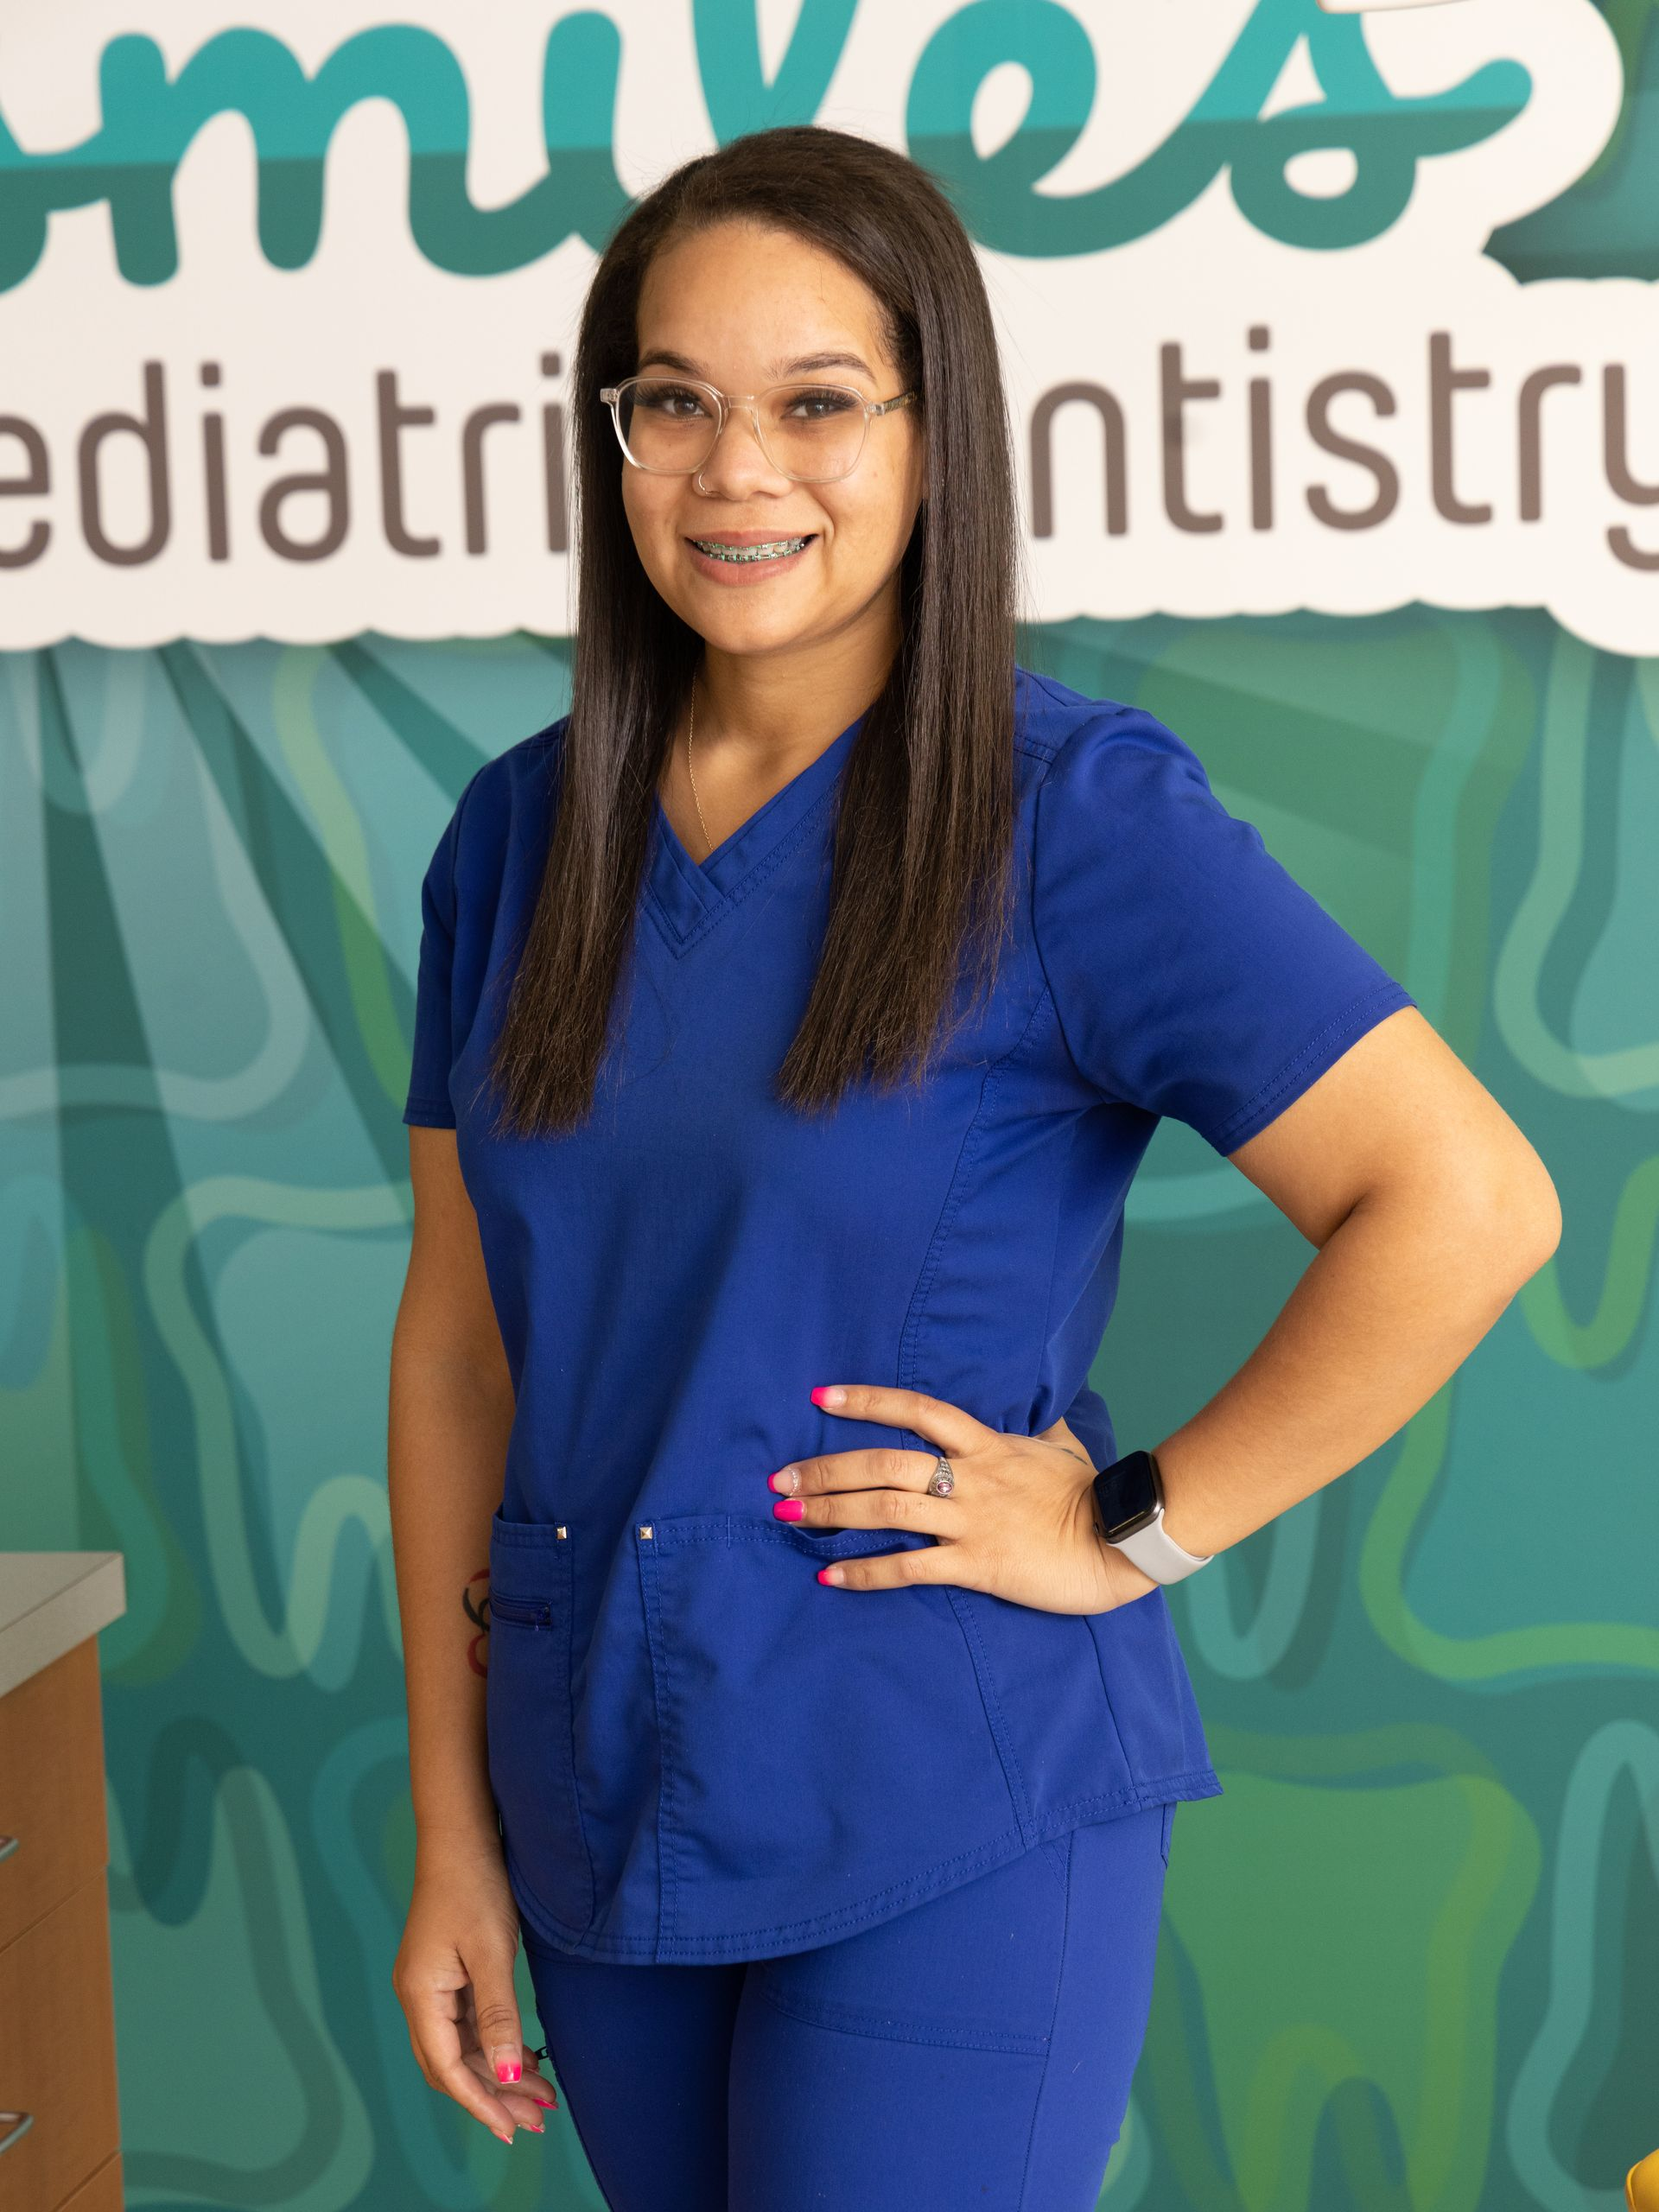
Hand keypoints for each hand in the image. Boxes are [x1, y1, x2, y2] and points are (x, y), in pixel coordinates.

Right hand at [392, 1833, 558, 2144]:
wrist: (460, 1835)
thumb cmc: (475, 1885)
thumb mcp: (492, 1952)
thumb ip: (498, 2017)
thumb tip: (504, 2077)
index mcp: (420, 1995)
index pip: (447, 2068)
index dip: (480, 2103)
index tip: (512, 2130)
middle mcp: (418, 1996)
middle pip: (452, 2065)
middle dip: (493, 2096)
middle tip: (537, 2121)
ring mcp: (431, 1986)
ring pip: (463, 2047)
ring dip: (498, 2073)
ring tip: (541, 2099)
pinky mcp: (446, 1974)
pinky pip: (468, 2024)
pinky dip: (495, 2045)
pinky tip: (525, 2059)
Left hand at [770, 1384, 1159, 1615]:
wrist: (1121, 1541)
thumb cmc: (1092, 1492)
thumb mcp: (1061, 1446)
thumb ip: (1037, 1429)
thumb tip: (1036, 1413)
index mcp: (986, 1444)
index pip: (918, 1410)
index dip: (867, 1400)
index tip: (821, 1396)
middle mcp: (970, 1477)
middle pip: (885, 1463)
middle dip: (827, 1468)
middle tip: (781, 1477)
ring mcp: (971, 1521)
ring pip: (888, 1510)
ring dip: (832, 1513)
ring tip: (788, 1517)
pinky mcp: (976, 1564)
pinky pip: (910, 1567)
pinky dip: (865, 1571)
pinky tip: (830, 1574)